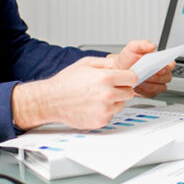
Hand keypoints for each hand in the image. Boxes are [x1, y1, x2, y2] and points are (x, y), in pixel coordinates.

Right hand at [11, 56, 137, 129]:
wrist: (50, 100)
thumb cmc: (65, 82)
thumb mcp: (86, 63)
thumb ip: (106, 63)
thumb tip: (120, 64)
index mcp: (106, 78)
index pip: (133, 78)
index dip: (127, 77)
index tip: (123, 79)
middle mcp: (107, 94)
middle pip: (130, 92)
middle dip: (121, 89)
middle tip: (108, 88)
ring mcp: (104, 109)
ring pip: (122, 104)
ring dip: (114, 101)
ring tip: (97, 97)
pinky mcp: (100, 121)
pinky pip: (112, 115)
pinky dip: (105, 111)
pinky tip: (93, 106)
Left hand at [105, 39, 172, 97]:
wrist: (119, 69)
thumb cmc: (128, 58)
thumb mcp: (133, 47)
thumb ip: (143, 44)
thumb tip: (152, 46)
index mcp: (160, 61)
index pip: (171, 64)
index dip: (167, 67)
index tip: (160, 68)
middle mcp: (161, 73)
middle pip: (167, 77)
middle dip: (156, 77)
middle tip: (146, 75)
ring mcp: (157, 83)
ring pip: (161, 87)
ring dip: (151, 85)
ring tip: (140, 81)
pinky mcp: (151, 92)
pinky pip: (152, 94)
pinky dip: (145, 91)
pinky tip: (138, 86)